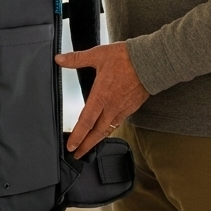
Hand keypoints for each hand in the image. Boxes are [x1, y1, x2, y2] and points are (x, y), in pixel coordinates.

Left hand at [56, 42, 148, 157]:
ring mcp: (122, 109)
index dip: (78, 136)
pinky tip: (104, 130)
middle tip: (77, 155)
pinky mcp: (131, 108)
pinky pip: (117, 123)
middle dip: (86, 146)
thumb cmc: (125, 58)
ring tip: (88, 147)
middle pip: (97, 133)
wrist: (151, 62)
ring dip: (97, 140)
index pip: (86, 122)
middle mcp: (111, 107)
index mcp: (101, 96)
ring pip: (108, 130)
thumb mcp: (98, 55)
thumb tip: (59, 59)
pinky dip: (108, 130)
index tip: (71, 147)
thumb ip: (77, 58)